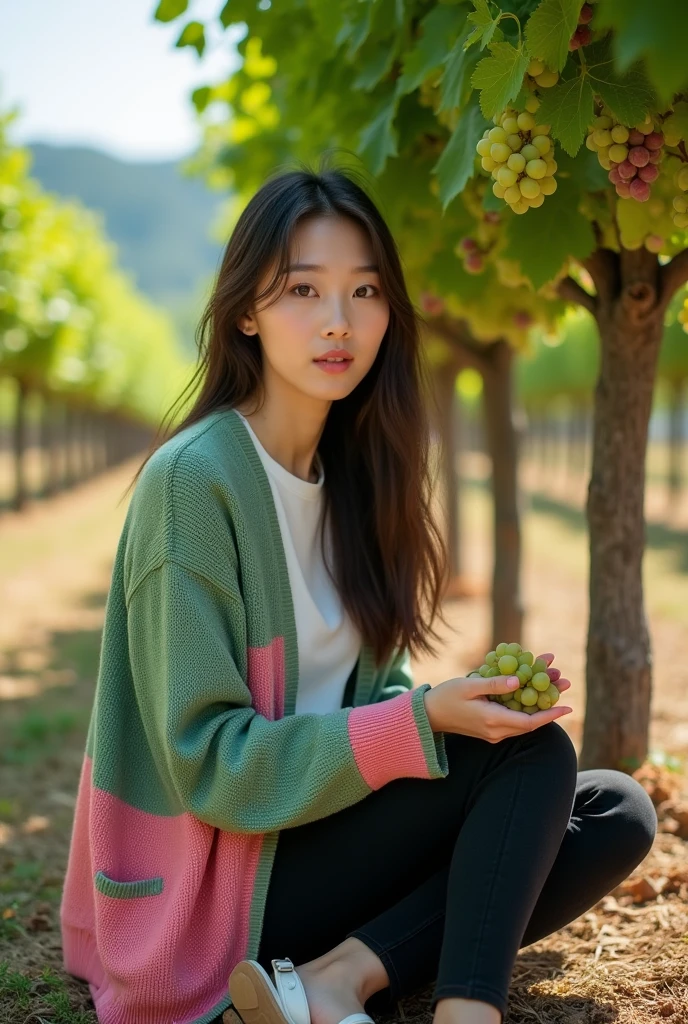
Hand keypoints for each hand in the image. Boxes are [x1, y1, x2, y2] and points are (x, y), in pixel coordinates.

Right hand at [423, 651, 571, 743]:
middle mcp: (496, 731)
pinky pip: (514, 720)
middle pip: (531, 720)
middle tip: (563, 682)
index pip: (529, 722)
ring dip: (539, 702)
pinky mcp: (491, 730)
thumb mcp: (468, 685)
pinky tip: (531, 689)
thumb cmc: (446, 696)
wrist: (429, 716)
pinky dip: (525, 705)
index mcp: (492, 720)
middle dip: (549, 701)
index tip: (568, 705)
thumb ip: (493, 684)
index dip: (550, 714)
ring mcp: (494, 733)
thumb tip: (518, 680)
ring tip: (552, 680)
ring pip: (524, 720)